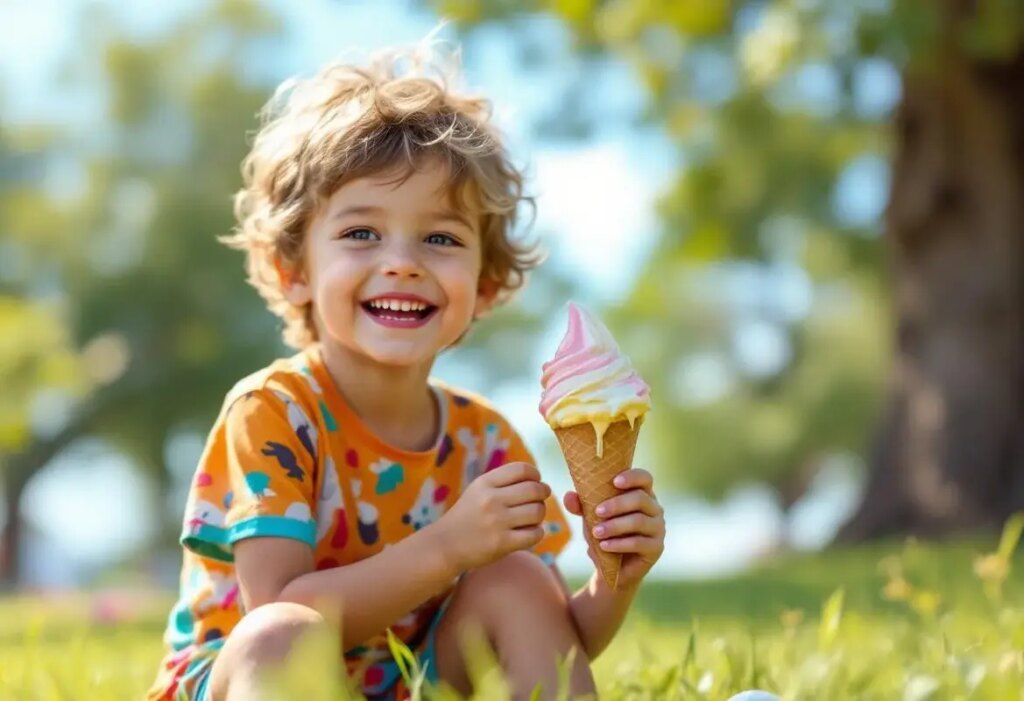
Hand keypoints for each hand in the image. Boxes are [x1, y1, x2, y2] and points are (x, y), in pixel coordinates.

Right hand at [432, 462, 549, 573]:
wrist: (444, 546)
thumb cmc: (467, 517)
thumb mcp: (478, 491)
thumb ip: (503, 482)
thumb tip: (539, 481)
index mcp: (485, 483)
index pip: (522, 469)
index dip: (536, 475)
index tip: (536, 482)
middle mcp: (491, 499)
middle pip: (535, 489)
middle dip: (543, 494)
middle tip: (539, 501)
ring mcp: (497, 522)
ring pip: (538, 511)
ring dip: (540, 515)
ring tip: (531, 519)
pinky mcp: (502, 544)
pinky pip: (535, 534)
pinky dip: (536, 533)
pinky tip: (527, 533)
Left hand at [564, 468, 664, 590]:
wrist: (612, 568)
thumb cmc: (605, 534)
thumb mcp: (591, 518)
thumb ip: (581, 506)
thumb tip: (569, 495)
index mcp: (641, 494)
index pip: (644, 478)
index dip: (632, 477)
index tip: (614, 482)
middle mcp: (654, 508)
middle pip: (641, 498)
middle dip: (617, 504)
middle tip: (597, 511)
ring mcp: (658, 528)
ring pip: (639, 521)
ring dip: (615, 525)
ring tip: (596, 532)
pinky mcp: (657, 548)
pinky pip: (639, 543)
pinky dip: (619, 544)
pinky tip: (604, 546)